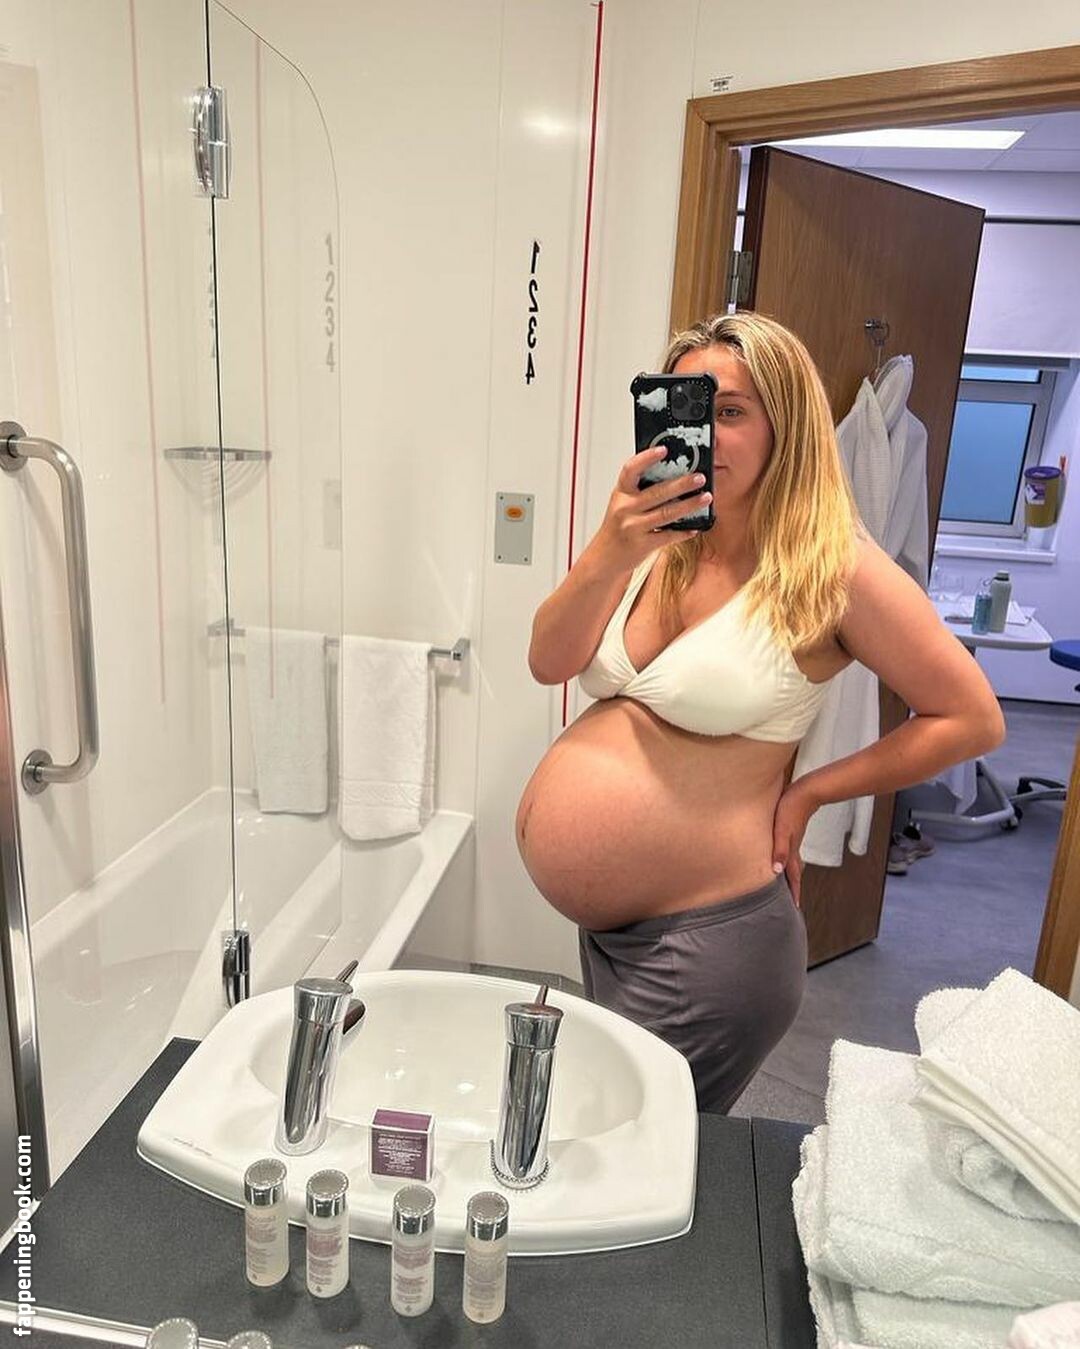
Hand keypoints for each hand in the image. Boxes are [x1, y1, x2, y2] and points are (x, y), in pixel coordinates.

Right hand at [591, 447, 711, 573]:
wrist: (605, 558)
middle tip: (700, 477)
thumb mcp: (622, 504)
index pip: (631, 470)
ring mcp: (633, 527)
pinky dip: (683, 531)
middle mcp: (625, 508)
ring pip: (666, 513)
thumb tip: (673, 475)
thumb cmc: (618, 528)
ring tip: (706, 497)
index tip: (664, 450)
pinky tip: (695, 527)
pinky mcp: (642, 545)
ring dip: (689, 505)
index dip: (646, 458)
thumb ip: (640, 491)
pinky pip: (668, 536)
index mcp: (621, 493)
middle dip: (682, 484)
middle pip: (657, 492)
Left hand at [771, 782, 817, 908]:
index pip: (793, 876)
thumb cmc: (791, 808)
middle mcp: (793, 848)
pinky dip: (785, 860)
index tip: (795, 908)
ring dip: (789, 875)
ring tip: (786, 884)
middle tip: (790, 902)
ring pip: (791, 862)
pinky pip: (788, 852)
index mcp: (791, 851)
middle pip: (793, 872)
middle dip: (792, 888)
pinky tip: (780, 857)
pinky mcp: (790, 831)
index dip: (793, 892)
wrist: (806, 791)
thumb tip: (777, 871)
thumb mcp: (782, 830)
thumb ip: (780, 849)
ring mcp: (793, 840)